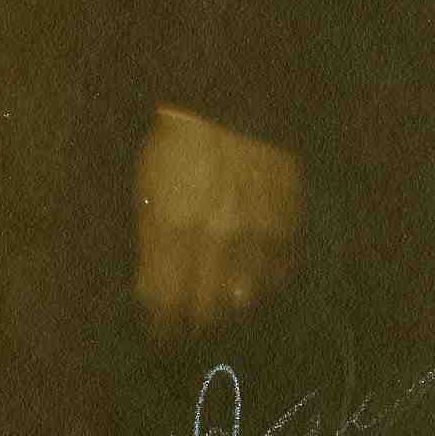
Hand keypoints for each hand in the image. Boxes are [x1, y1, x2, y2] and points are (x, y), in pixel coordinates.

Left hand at [135, 105, 303, 344]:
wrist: (232, 97)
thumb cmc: (175, 140)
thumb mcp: (146, 186)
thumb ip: (150, 240)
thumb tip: (150, 289)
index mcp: (170, 228)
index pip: (163, 304)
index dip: (159, 328)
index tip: (158, 339)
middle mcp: (214, 242)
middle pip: (204, 313)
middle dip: (192, 328)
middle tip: (187, 335)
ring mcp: (256, 237)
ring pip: (244, 303)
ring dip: (228, 314)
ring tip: (219, 319)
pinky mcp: (288, 227)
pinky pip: (279, 278)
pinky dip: (265, 290)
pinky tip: (252, 290)